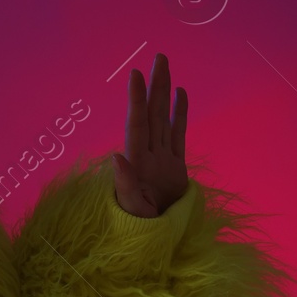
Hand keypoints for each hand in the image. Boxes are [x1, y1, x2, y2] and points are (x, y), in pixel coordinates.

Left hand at [111, 52, 188, 217]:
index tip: (134, 75)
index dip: (136, 100)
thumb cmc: (136, 226)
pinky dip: (180, 114)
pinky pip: (178, 134)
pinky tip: (181, 94)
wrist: (153, 239)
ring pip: (165, 118)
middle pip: (152, 113)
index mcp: (137, 160)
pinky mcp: (176, 166)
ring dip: (165, 93)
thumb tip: (115, 157)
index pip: (137, 123)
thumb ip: (123, 183)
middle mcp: (148, 153)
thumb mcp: (129, 207)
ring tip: (166, 68)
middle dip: (154, 86)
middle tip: (157, 57)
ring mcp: (162, 157)